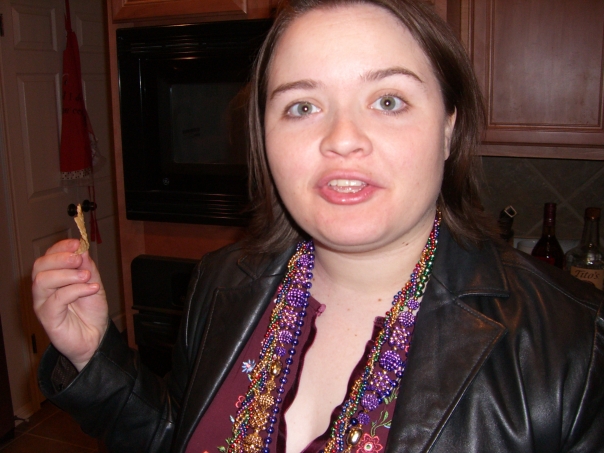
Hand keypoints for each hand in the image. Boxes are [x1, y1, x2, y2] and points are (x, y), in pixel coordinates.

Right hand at [32, 239, 108, 370]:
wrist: (96, 337)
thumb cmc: (91, 312)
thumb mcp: (93, 284)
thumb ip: (87, 268)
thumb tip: (82, 249)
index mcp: (53, 278)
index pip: (48, 256)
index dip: (60, 247)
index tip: (77, 243)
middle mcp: (43, 290)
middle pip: (40, 266)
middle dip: (60, 258)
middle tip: (79, 259)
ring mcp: (43, 304)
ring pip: (43, 281)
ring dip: (68, 274)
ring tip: (87, 277)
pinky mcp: (48, 318)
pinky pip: (57, 299)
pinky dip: (76, 290)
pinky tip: (91, 289)